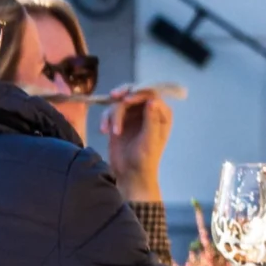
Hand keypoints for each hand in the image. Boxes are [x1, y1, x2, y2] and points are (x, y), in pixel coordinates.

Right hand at [101, 86, 174, 200]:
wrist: (130, 174)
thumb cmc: (145, 159)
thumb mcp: (150, 140)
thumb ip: (151, 120)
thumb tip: (152, 100)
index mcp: (161, 114)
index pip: (151, 94)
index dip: (139, 93)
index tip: (127, 99)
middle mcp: (148, 111)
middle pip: (135, 92)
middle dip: (124, 94)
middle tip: (114, 96)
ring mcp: (133, 115)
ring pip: (120, 102)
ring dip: (114, 115)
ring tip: (113, 132)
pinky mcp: (119, 120)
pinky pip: (110, 111)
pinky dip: (106, 119)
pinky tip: (104, 131)